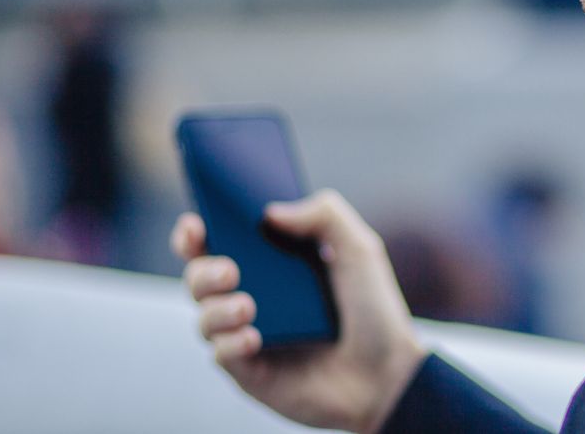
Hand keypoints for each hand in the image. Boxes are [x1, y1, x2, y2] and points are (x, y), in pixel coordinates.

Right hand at [170, 190, 427, 432]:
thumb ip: (324, 214)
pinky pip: (222, 355)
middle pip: (198, 278)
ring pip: (204, 318)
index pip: (218, 243)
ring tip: (248, 305)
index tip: (196, 223)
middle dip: (202, 270)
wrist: (388, 372)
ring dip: (216, 308)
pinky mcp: (251, 373)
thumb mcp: (358, 249)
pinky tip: (254, 337)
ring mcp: (247, 335)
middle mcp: (251, 296)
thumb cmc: (373, 309)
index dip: (196, 232)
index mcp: (270, 264)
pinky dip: (231, 343)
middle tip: (229, 270)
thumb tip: (270, 212)